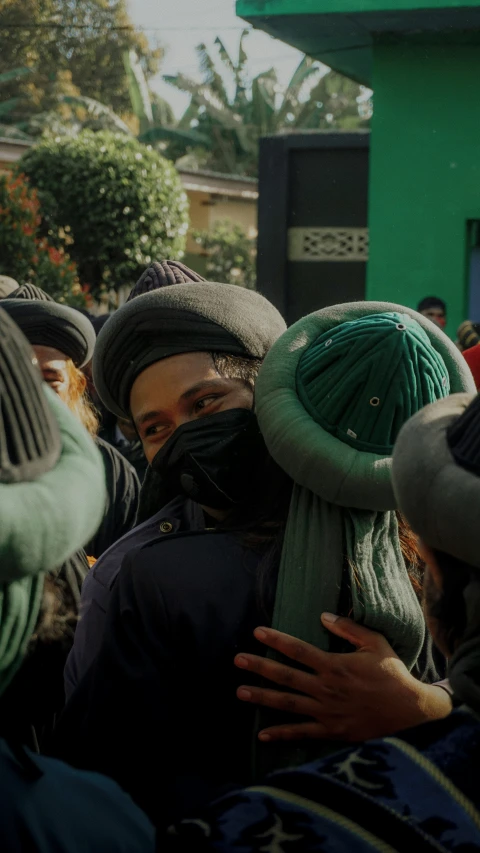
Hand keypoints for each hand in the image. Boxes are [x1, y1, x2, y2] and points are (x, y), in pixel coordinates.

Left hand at [234, 613, 451, 742]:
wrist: (411, 713)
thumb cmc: (393, 676)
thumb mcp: (376, 644)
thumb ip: (349, 629)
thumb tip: (323, 616)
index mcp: (335, 666)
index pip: (298, 650)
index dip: (276, 640)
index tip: (257, 632)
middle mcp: (326, 689)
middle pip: (286, 676)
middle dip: (260, 667)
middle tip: (238, 660)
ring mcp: (326, 712)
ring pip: (287, 704)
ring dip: (262, 698)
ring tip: (240, 692)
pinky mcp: (331, 732)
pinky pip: (302, 734)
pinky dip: (281, 734)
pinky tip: (262, 734)